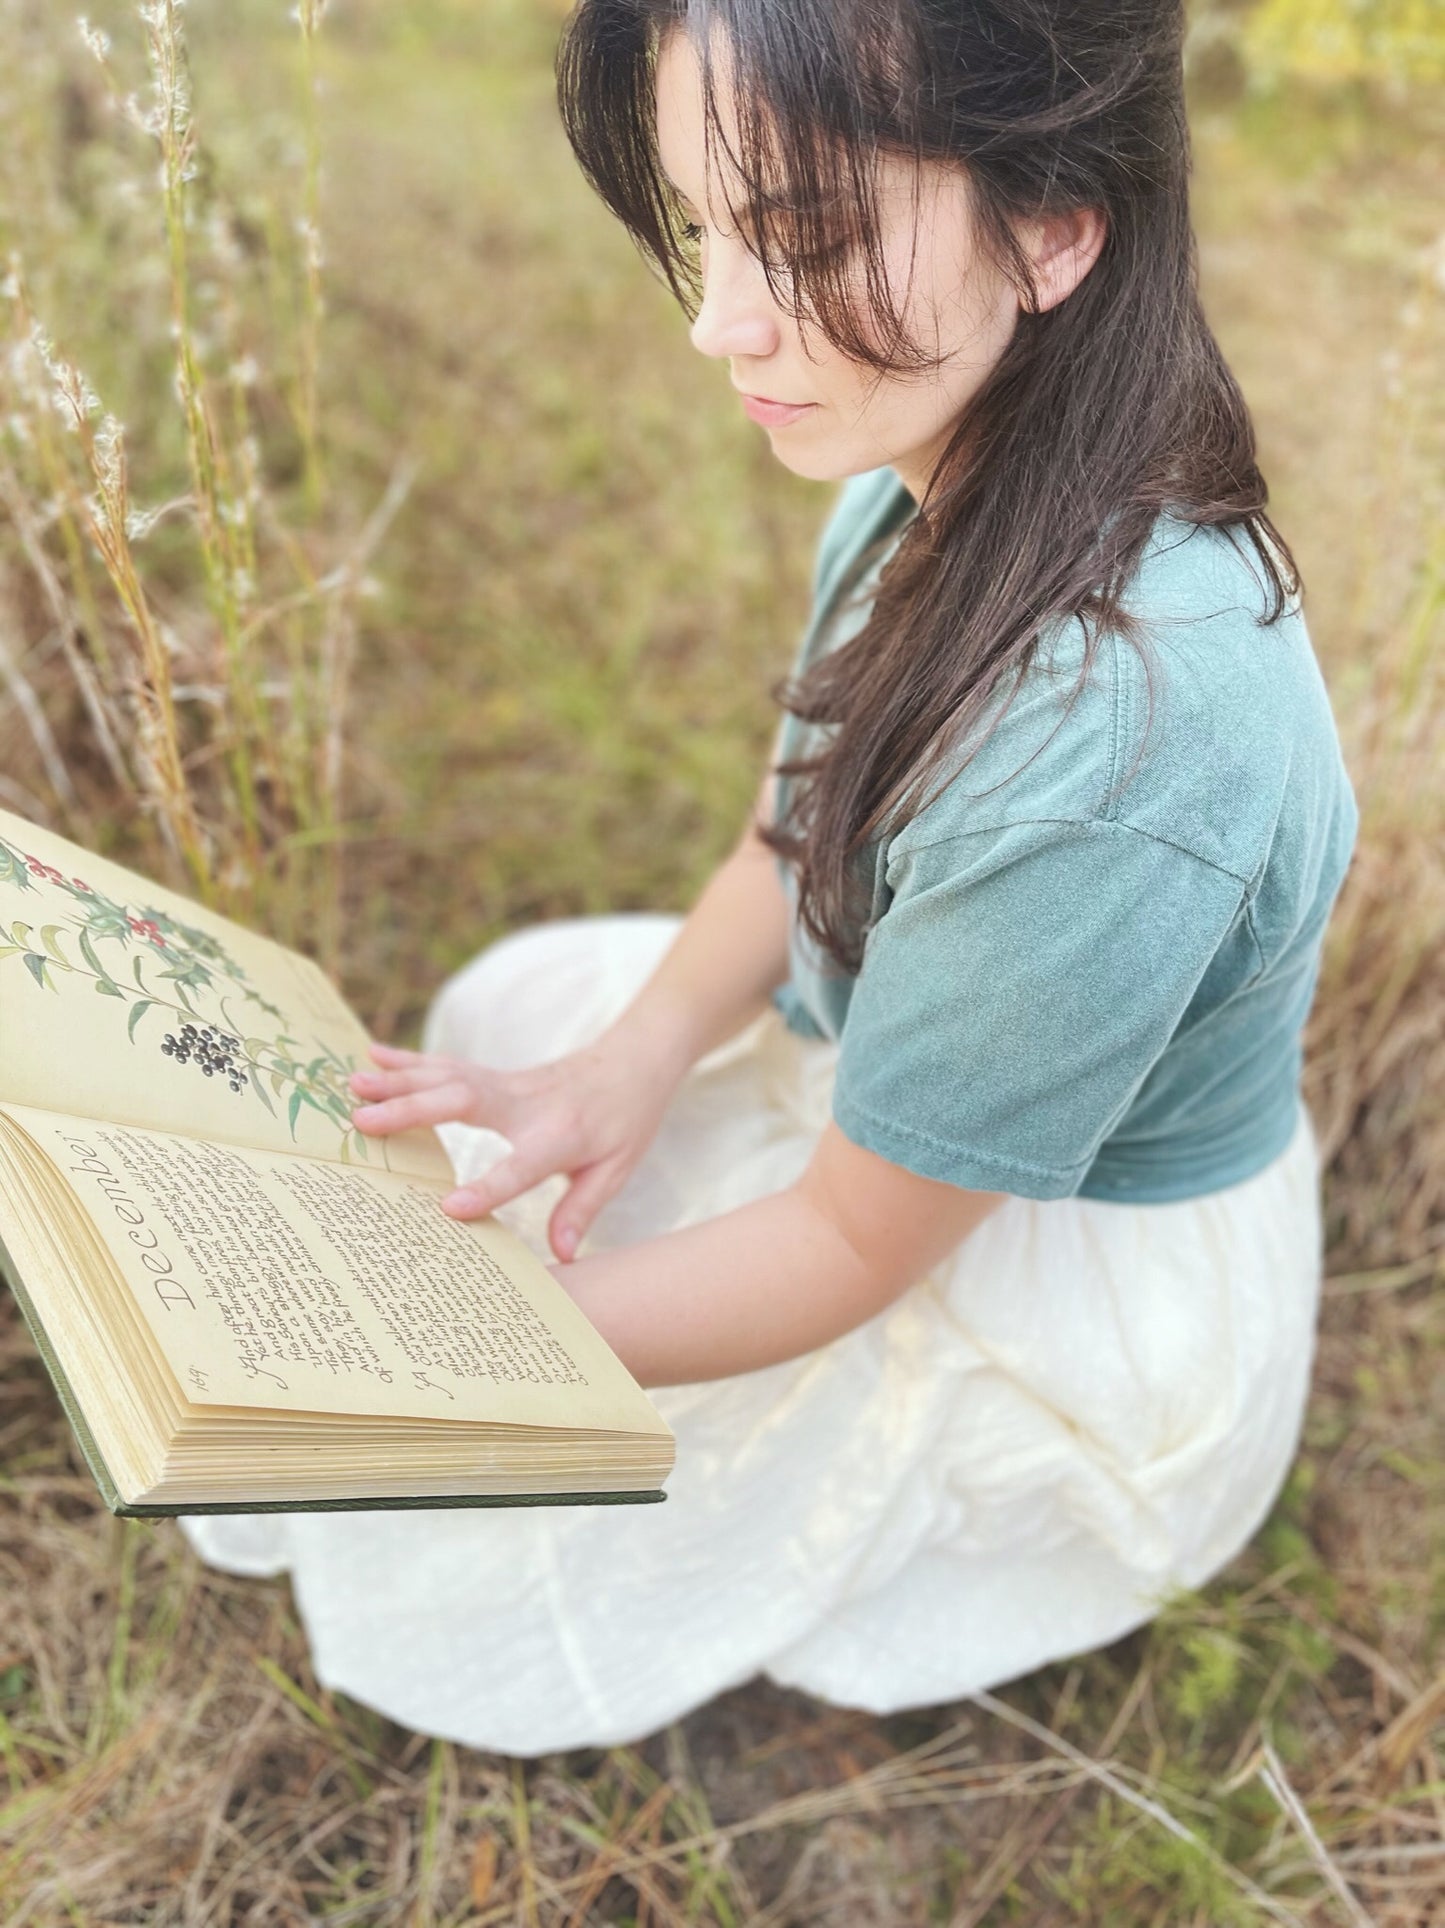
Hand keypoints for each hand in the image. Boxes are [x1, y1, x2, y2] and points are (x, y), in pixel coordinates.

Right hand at [347, 1023, 688, 1261]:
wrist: (635, 1061)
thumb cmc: (627, 1121)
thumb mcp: (616, 1170)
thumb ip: (581, 1210)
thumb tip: (561, 1258)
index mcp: (559, 1136)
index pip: (520, 1166)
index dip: (487, 1187)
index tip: (447, 1208)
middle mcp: (526, 1103)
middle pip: (464, 1103)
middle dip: (412, 1110)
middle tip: (362, 1120)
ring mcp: (507, 1083)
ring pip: (447, 1076)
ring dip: (399, 1079)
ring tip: (351, 1084)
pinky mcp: (495, 1074)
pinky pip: (448, 1065)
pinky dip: (409, 1059)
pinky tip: (372, 1055)